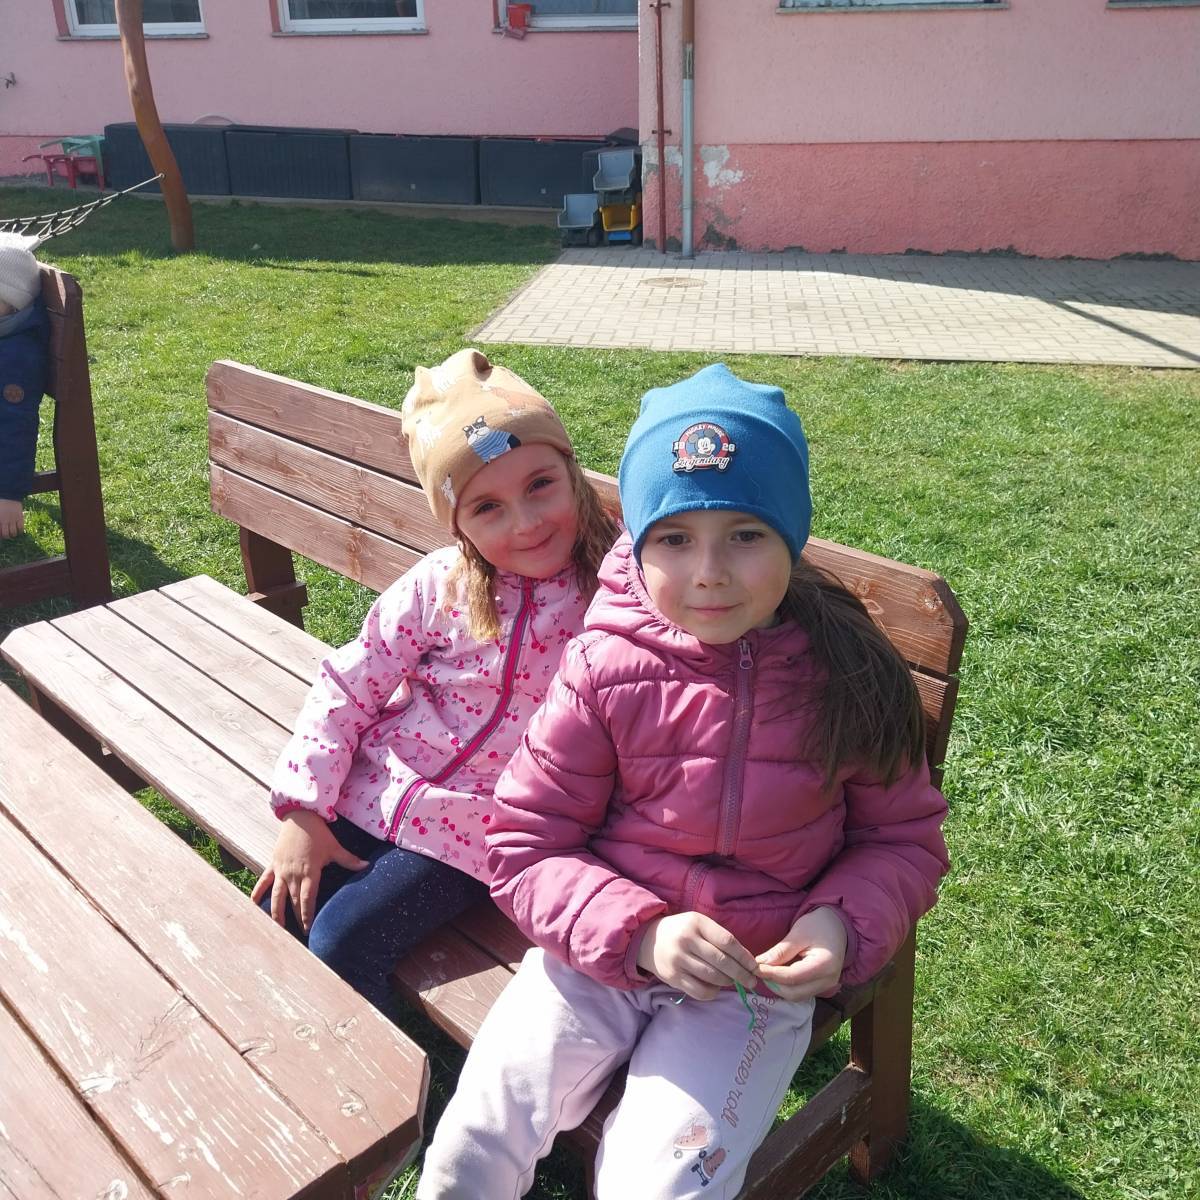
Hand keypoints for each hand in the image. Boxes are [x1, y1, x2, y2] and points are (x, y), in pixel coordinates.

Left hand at [0, 499, 23, 539]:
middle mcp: (5, 521)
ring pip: (14, 532)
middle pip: (6, 534)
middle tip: (7, 535)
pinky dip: (20, 531)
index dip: (1, 535)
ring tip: (13, 533)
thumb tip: (1, 524)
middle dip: (6, 537)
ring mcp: (13, 520)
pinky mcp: (20, 518)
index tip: (2, 535)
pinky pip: (21, 527)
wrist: (9, 495)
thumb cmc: (1, 503)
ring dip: (13, 534)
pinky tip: (19, 530)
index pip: (0, 532)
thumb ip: (0, 519)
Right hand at [250, 810, 368, 932]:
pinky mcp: (273, 865)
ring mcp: (281, 870)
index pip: (307, 899)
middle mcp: (293, 874)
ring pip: (276, 897)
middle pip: (293, 902)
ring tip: (276, 929)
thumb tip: (367, 866)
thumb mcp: (334, 847)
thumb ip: (349, 860)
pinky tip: (253, 906)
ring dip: (276, 913)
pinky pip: (263, 882)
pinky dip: (258, 893)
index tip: (309, 928)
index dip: (307, 915)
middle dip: (295, 919)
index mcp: (309, 872)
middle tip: (297, 937)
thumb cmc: (318, 833)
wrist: (299, 816)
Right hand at [636, 912, 759, 1000]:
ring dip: (728, 982)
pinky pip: (700, 991)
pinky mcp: (672, 977)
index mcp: (696, 923)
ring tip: (734, 982)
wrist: (647, 940)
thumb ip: (719, 938)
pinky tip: (716, 988)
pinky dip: (713, 992)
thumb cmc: (681, 931)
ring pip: (713, 977)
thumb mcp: (698, 924)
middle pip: (722, 962)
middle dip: (741, 974)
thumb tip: (745, 961)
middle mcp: (687, 940)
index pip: (727, 941)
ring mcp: (678, 960)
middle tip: (752, 981)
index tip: (755, 966)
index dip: (744, 956)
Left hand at [755, 906, 847, 1000]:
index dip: (771, 974)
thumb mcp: (798, 933)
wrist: (837, 926)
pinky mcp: (821, 987)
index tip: (754, 967)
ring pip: (796, 996)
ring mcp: (827, 986)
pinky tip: (778, 974)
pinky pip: (801, 992)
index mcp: (825, 965)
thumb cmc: (818, 925)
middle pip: (794, 993)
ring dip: (778, 987)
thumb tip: (759, 964)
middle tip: (758, 970)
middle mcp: (828, 981)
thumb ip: (780, 951)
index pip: (792, 977)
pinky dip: (786, 986)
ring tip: (767, 971)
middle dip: (773, 983)